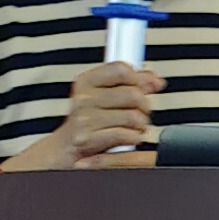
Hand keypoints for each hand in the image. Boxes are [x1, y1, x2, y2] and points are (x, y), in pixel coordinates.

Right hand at [2, 63, 161, 170]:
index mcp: (86, 82)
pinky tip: (129, 138)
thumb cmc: (88, 123)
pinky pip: (126, 135)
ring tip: (135, 127)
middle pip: (132, 93)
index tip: (147, 87)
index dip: (139, 78)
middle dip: (144, 106)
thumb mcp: (105, 97)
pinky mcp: (88, 139)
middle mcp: (83, 98)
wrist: (64, 150)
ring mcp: (84, 119)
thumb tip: (154, 80)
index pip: (120, 69)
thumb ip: (130, 84)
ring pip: (133, 116)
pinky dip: (135, 138)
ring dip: (141, 125)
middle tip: (141, 113)